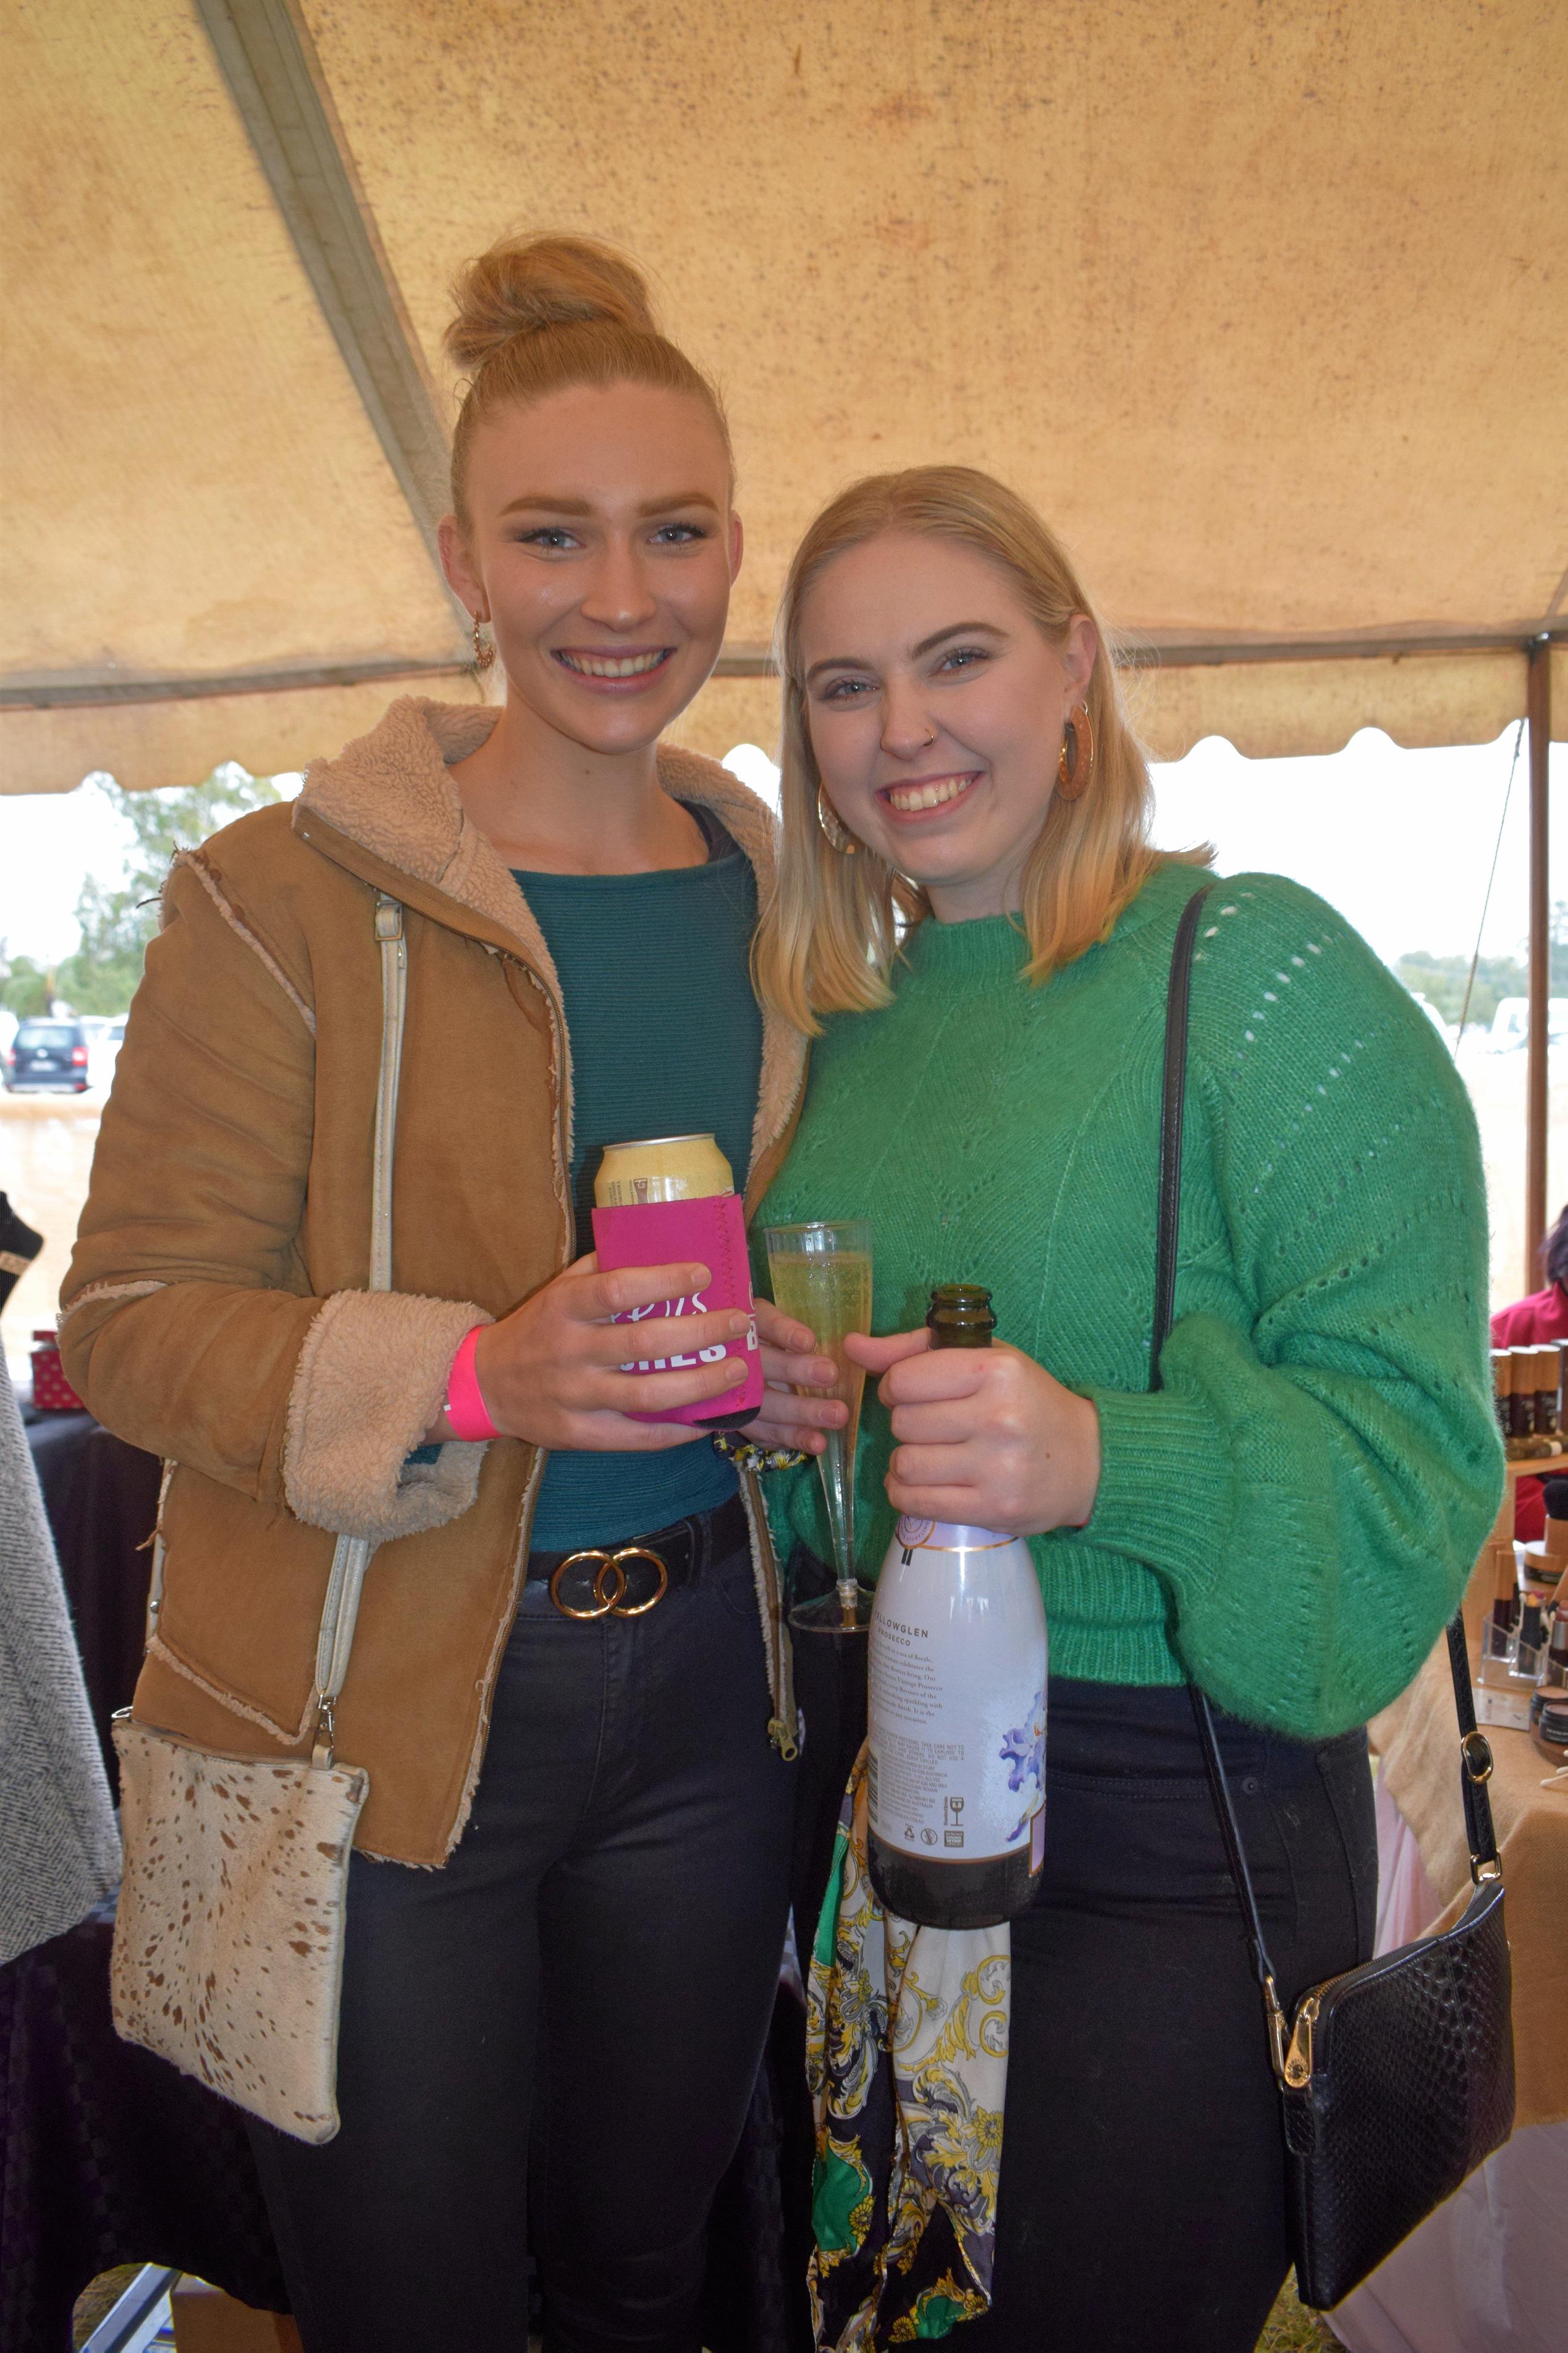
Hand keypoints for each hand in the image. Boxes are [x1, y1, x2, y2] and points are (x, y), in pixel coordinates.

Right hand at [434, 1254, 756, 1451]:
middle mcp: (569, 1351)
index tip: (705, 1273)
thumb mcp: (560, 1288)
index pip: (618, 1290)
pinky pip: (637, 1437)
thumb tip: (662, 1243)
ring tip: (738, 1370)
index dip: (664, 1281)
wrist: (486, 1384)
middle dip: (700, 1333)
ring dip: (701, 1384)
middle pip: (643, 1344)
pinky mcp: (579, 1435)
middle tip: (738, 1322)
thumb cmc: (539, 1327)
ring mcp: (574, 1397)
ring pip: (646, 1395)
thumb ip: (604, 1268)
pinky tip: (710, 1418)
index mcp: (564, 1308)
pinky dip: (678, 1430)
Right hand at [739, 1297, 848, 1456]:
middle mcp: (738, 1359)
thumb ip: (797, 1330)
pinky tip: (818, 1442)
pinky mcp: (742, 1422)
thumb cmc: (773, 1341)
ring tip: (838, 1415)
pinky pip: (767, 1432)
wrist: (724, 1372)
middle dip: (795, 1370)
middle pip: (763, 1364)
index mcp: (749, 1325)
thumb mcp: (780, 1326)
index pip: (763, 1323)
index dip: (783, 1331)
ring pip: (766, 1403)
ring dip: (802, 1411)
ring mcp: (736, 1394)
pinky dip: (793, 1437)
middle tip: (830, 1374)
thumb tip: (850, 1336)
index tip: (808, 1341)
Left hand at [843, 1328, 1100, 1533]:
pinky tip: (920, 1484)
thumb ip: (913, 1349)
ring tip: (927, 1456)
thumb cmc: (1027, 1402)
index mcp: (996, 1370)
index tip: (911, 1393)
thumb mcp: (983, 1359)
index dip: (895, 1387)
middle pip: (901, 1422)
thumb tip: (851, 1345)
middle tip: (930, 1427)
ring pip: (904, 1464)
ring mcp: (997, 1466)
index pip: (903, 1379)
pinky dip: (904, 1494)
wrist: (1088, 1461)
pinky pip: (916, 1502)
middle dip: (905, 1425)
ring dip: (904, 1462)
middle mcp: (998, 1416)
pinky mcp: (993, 1508)